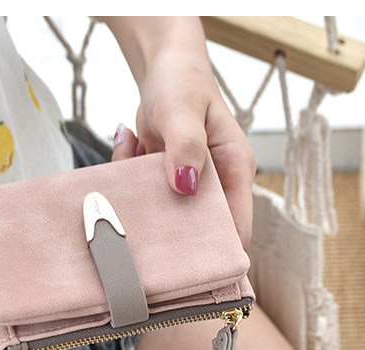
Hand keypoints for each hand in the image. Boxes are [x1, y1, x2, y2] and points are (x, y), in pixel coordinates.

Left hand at [106, 17, 255, 246]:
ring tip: (132, 158)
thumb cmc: (183, 83)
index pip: (236, 228)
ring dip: (141, 198)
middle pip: (198, 231)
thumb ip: (185, 145)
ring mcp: (189, 186)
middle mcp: (216, 184)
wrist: (165, 68)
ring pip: (165, 215)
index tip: (186, 265)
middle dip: (168, 231)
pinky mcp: (165, 183)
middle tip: (139, 216)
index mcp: (234, 170)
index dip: (217, 252)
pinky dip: (129, 176)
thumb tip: (186, 186)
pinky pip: (144, 195)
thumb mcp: (182, 109)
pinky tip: (130, 143)